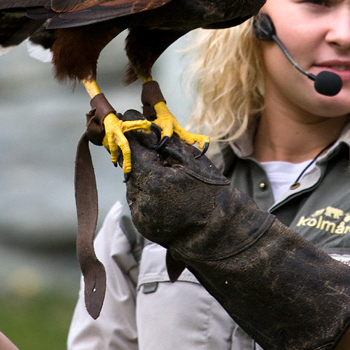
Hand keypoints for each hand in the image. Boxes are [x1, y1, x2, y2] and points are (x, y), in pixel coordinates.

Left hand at [124, 117, 265, 253]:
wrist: (221, 230)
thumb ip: (164, 141)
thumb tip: (144, 125)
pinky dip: (146, 191)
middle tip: (151, 146)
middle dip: (138, 155)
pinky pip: (138, 199)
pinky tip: (164, 190)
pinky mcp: (143, 224)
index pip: (131, 150)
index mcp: (154, 181)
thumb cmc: (210, 190)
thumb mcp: (189, 159)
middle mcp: (142, 199)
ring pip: (133, 183)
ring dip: (143, 174)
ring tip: (164, 173)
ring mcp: (141, 214)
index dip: (130, 134)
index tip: (129, 120)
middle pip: (130, 167)